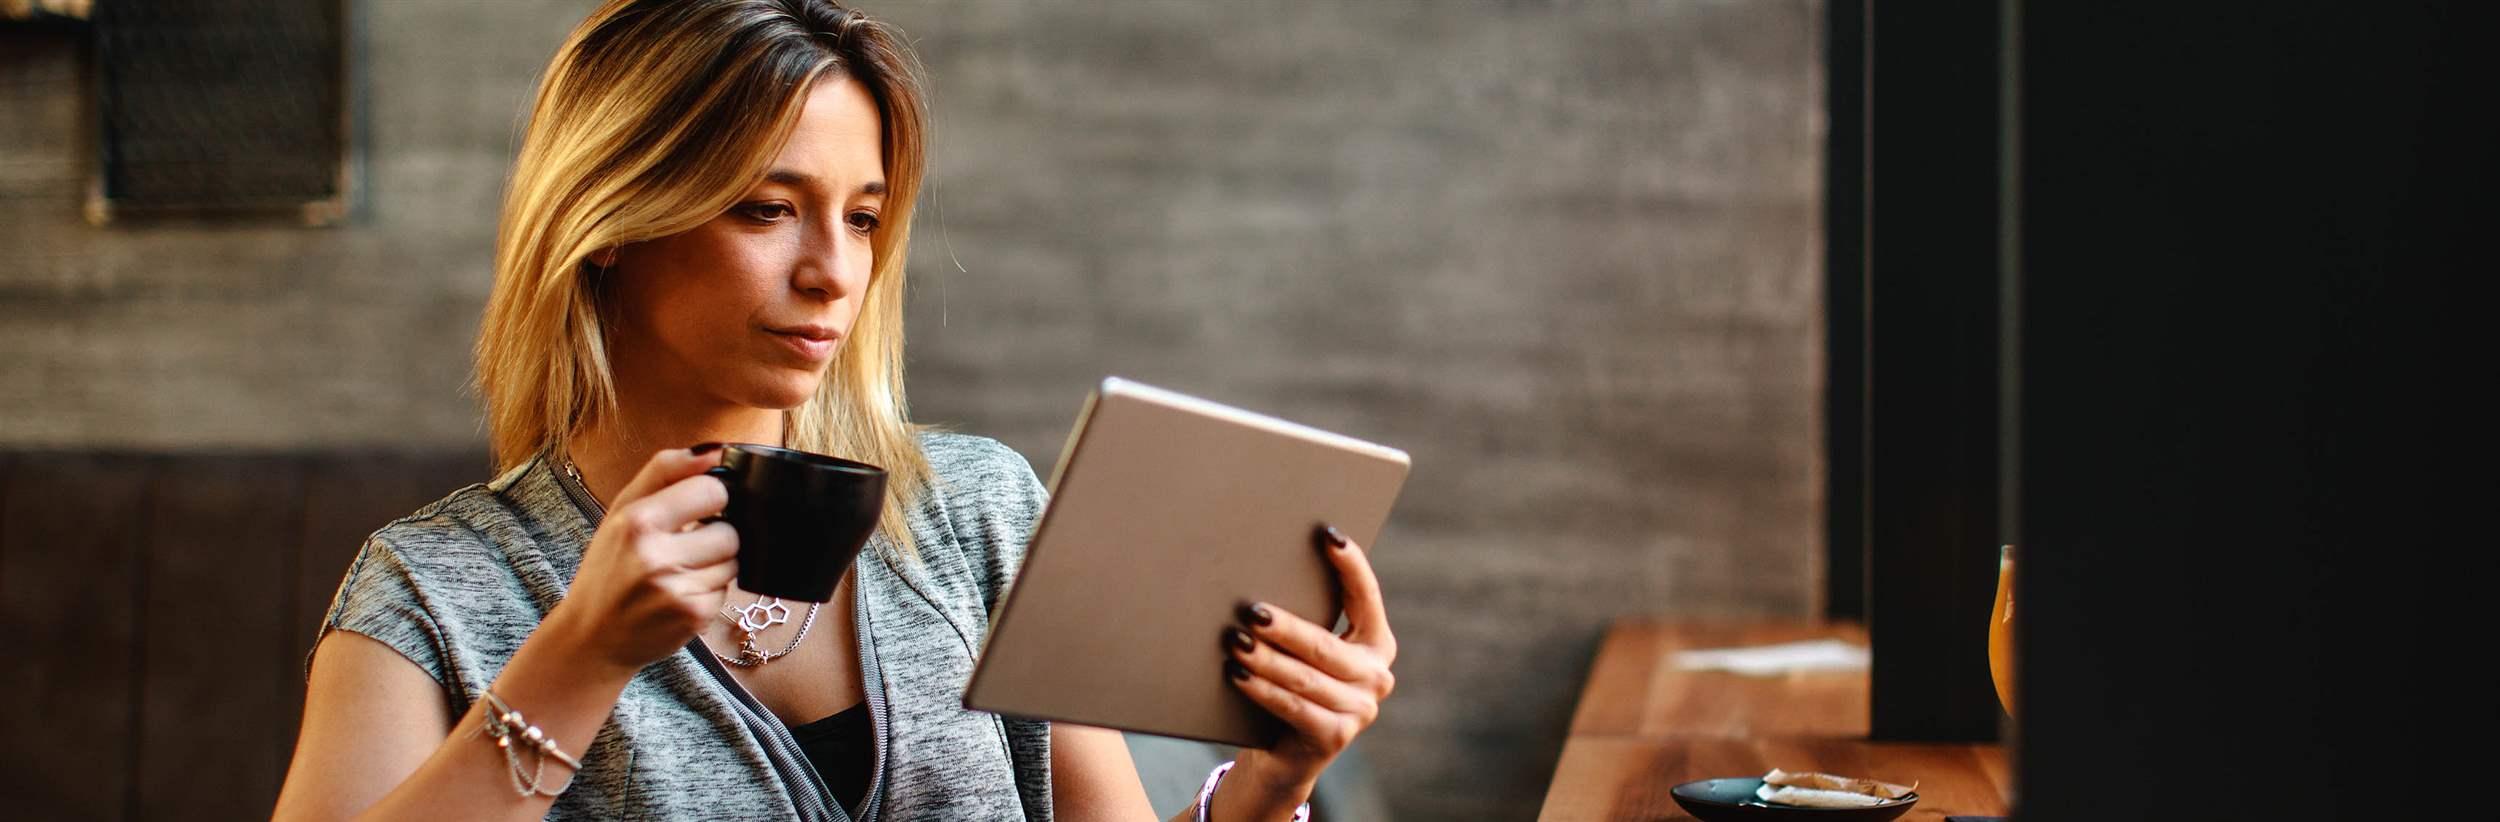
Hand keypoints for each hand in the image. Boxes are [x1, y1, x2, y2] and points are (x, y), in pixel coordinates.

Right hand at [546, 446, 738, 674]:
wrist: (593, 636)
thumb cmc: (609, 567)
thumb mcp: (622, 510)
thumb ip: (666, 471)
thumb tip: (715, 450)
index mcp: (638, 521)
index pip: (713, 490)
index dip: (712, 498)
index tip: (699, 507)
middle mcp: (657, 557)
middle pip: (730, 531)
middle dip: (715, 536)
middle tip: (686, 547)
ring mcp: (678, 590)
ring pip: (734, 562)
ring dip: (715, 565)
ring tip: (680, 572)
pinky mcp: (695, 617)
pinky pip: (727, 592)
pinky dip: (710, 591)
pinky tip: (681, 594)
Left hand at [1224, 524, 1397, 791]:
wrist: (1284, 755)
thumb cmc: (1290, 685)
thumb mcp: (1304, 651)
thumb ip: (1304, 619)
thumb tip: (1261, 570)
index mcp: (1376, 643)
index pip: (1366, 597)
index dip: (1350, 566)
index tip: (1327, 535)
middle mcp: (1376, 675)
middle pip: (1325, 645)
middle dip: (1284, 627)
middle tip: (1250, 610)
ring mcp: (1360, 710)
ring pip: (1305, 678)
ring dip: (1266, 659)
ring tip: (1235, 641)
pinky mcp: (1336, 737)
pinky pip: (1293, 707)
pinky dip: (1262, 690)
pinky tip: (1237, 674)